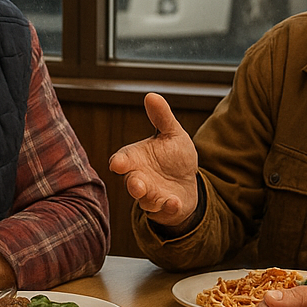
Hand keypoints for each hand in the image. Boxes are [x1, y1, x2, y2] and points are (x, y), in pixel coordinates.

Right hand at [108, 93, 200, 228]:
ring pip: (145, 200)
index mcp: (135, 159)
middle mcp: (139, 178)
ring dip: (150, 198)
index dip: (119, 162)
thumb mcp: (172, 133)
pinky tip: (174, 202)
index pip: (121, 160)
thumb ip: (161, 117)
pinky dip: (169, 208)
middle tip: (137, 185)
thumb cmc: (173, 156)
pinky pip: (164, 210)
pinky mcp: (164, 208)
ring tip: (157, 195)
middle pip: (132, 183)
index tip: (118, 164)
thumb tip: (151, 96)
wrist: (187, 181)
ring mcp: (151, 195)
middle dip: (134, 185)